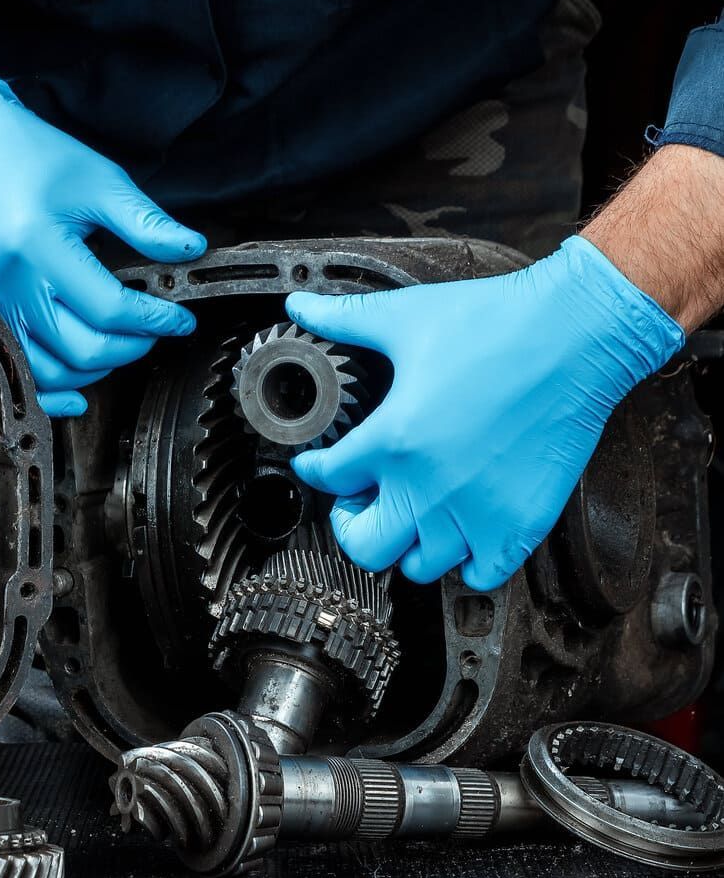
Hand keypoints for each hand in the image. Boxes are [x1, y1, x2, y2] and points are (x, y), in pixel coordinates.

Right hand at [0, 74, 204, 415]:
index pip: (108, 308)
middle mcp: (10, 283)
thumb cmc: (31, 158)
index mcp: (40, 246)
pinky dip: (50, 393)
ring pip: (50, 370)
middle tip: (152, 329)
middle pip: (81, 349)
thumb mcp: (98, 180)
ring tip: (119, 344)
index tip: (178, 318)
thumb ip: (145, 221)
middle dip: (131, 346)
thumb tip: (190, 249)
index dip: (154, 320)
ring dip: (96, 369)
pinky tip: (78, 392)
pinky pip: (17, 372)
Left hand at [287, 236, 683, 590]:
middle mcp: (428, 487)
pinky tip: (462, 534)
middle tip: (360, 501)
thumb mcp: (403, 316)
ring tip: (411, 515)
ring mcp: (476, 511)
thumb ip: (343, 318)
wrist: (576, 333)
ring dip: (408, 544)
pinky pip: (482, 574)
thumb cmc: (495, 322)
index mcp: (392, 440)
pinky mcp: (522, 522)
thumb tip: (300, 304)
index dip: (315, 470)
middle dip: (352, 525)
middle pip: (364, 545)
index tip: (319, 465)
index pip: (328, 478)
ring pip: (419, 566)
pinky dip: (467, 564)